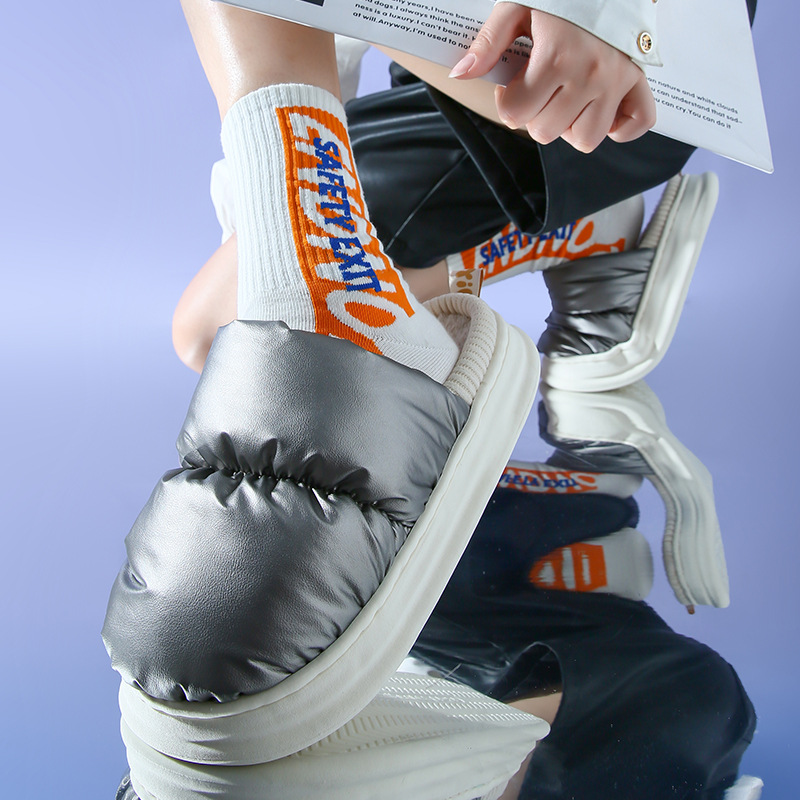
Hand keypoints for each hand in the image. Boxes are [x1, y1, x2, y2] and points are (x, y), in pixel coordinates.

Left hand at [450, 4, 656, 152]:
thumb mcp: (517, 6)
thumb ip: (488, 43)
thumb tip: (462, 73)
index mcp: (557, 58)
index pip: (516, 113)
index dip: (507, 101)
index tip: (515, 83)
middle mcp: (589, 75)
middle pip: (545, 132)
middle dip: (534, 114)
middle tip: (540, 88)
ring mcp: (617, 82)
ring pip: (585, 139)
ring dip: (570, 126)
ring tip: (567, 98)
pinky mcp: (639, 82)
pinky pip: (636, 124)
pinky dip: (618, 127)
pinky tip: (600, 109)